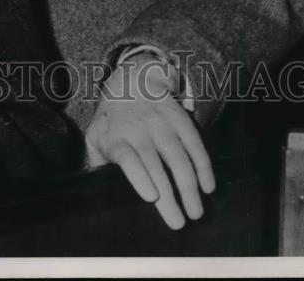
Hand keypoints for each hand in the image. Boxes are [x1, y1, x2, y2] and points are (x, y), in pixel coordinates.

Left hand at [85, 58, 215, 228]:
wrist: (130, 80)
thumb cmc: (112, 119)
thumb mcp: (95, 134)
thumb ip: (96, 161)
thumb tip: (96, 189)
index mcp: (117, 137)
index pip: (128, 156)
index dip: (139, 175)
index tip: (151, 197)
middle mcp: (140, 130)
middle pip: (156, 165)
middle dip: (169, 196)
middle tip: (178, 223)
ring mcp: (162, 124)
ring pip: (178, 157)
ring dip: (189, 186)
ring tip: (196, 212)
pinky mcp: (180, 119)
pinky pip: (194, 143)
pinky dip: (203, 165)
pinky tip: (208, 186)